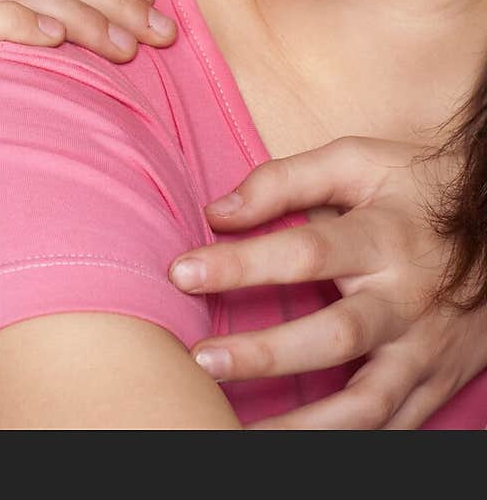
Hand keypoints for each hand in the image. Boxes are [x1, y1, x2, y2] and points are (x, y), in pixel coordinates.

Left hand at [169, 137, 486, 427]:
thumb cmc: (415, 189)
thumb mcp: (358, 162)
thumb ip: (285, 180)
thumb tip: (216, 210)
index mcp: (383, 238)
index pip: (305, 252)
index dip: (241, 264)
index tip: (180, 272)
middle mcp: (406, 300)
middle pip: (335, 335)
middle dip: (265, 354)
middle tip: (201, 360)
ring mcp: (423, 351)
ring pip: (365, 404)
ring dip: (303, 427)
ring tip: (236, 435)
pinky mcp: (435, 385)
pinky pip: (391, 430)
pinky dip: (345, 446)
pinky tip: (295, 451)